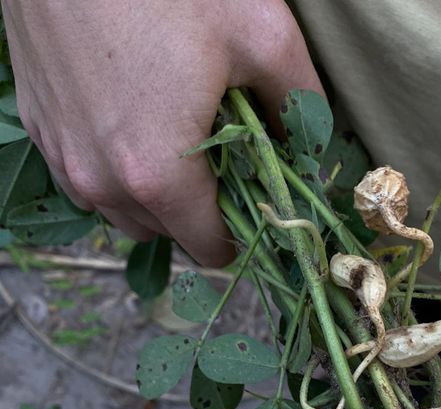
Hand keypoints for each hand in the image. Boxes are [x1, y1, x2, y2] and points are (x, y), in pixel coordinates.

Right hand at [2, 0, 322, 264]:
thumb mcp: (261, 33)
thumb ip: (298, 103)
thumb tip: (309, 146)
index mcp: (157, 176)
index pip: (210, 248)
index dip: (241, 232)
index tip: (256, 200)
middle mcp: (102, 182)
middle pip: (168, 232)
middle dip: (201, 208)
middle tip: (222, 154)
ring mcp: (62, 157)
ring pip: (123, 211)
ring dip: (155, 194)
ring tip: (176, 136)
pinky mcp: (38, 127)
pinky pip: (86, 178)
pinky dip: (114, 167)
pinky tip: (133, 119)